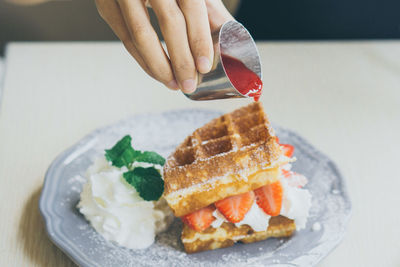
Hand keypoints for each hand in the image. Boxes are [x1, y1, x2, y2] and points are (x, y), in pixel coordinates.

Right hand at [95, 0, 233, 92]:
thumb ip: (210, 10)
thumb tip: (227, 42)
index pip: (191, 6)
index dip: (199, 38)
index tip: (204, 66)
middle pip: (169, 23)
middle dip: (181, 60)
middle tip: (190, 84)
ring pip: (141, 36)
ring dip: (159, 67)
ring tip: (175, 84)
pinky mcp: (106, 4)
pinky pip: (126, 39)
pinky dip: (142, 60)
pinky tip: (157, 72)